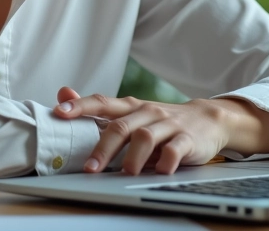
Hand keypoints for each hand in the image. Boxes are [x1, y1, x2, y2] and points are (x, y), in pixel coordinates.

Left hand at [54, 89, 268, 175]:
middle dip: (103, 147)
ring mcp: (167, 125)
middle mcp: (146, 112)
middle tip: (90, 167)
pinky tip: (159, 171)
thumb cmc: (161, 120)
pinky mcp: (187, 139)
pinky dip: (165, 161)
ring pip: (145, 138)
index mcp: (130, 107)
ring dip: (133, 157)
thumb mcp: (131, 113)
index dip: (80, 106)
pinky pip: (174, 149)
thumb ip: (98, 110)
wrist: (208, 118)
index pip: (101, 102)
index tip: (59, 113)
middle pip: (121, 127)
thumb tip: (63, 95)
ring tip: (124, 173)